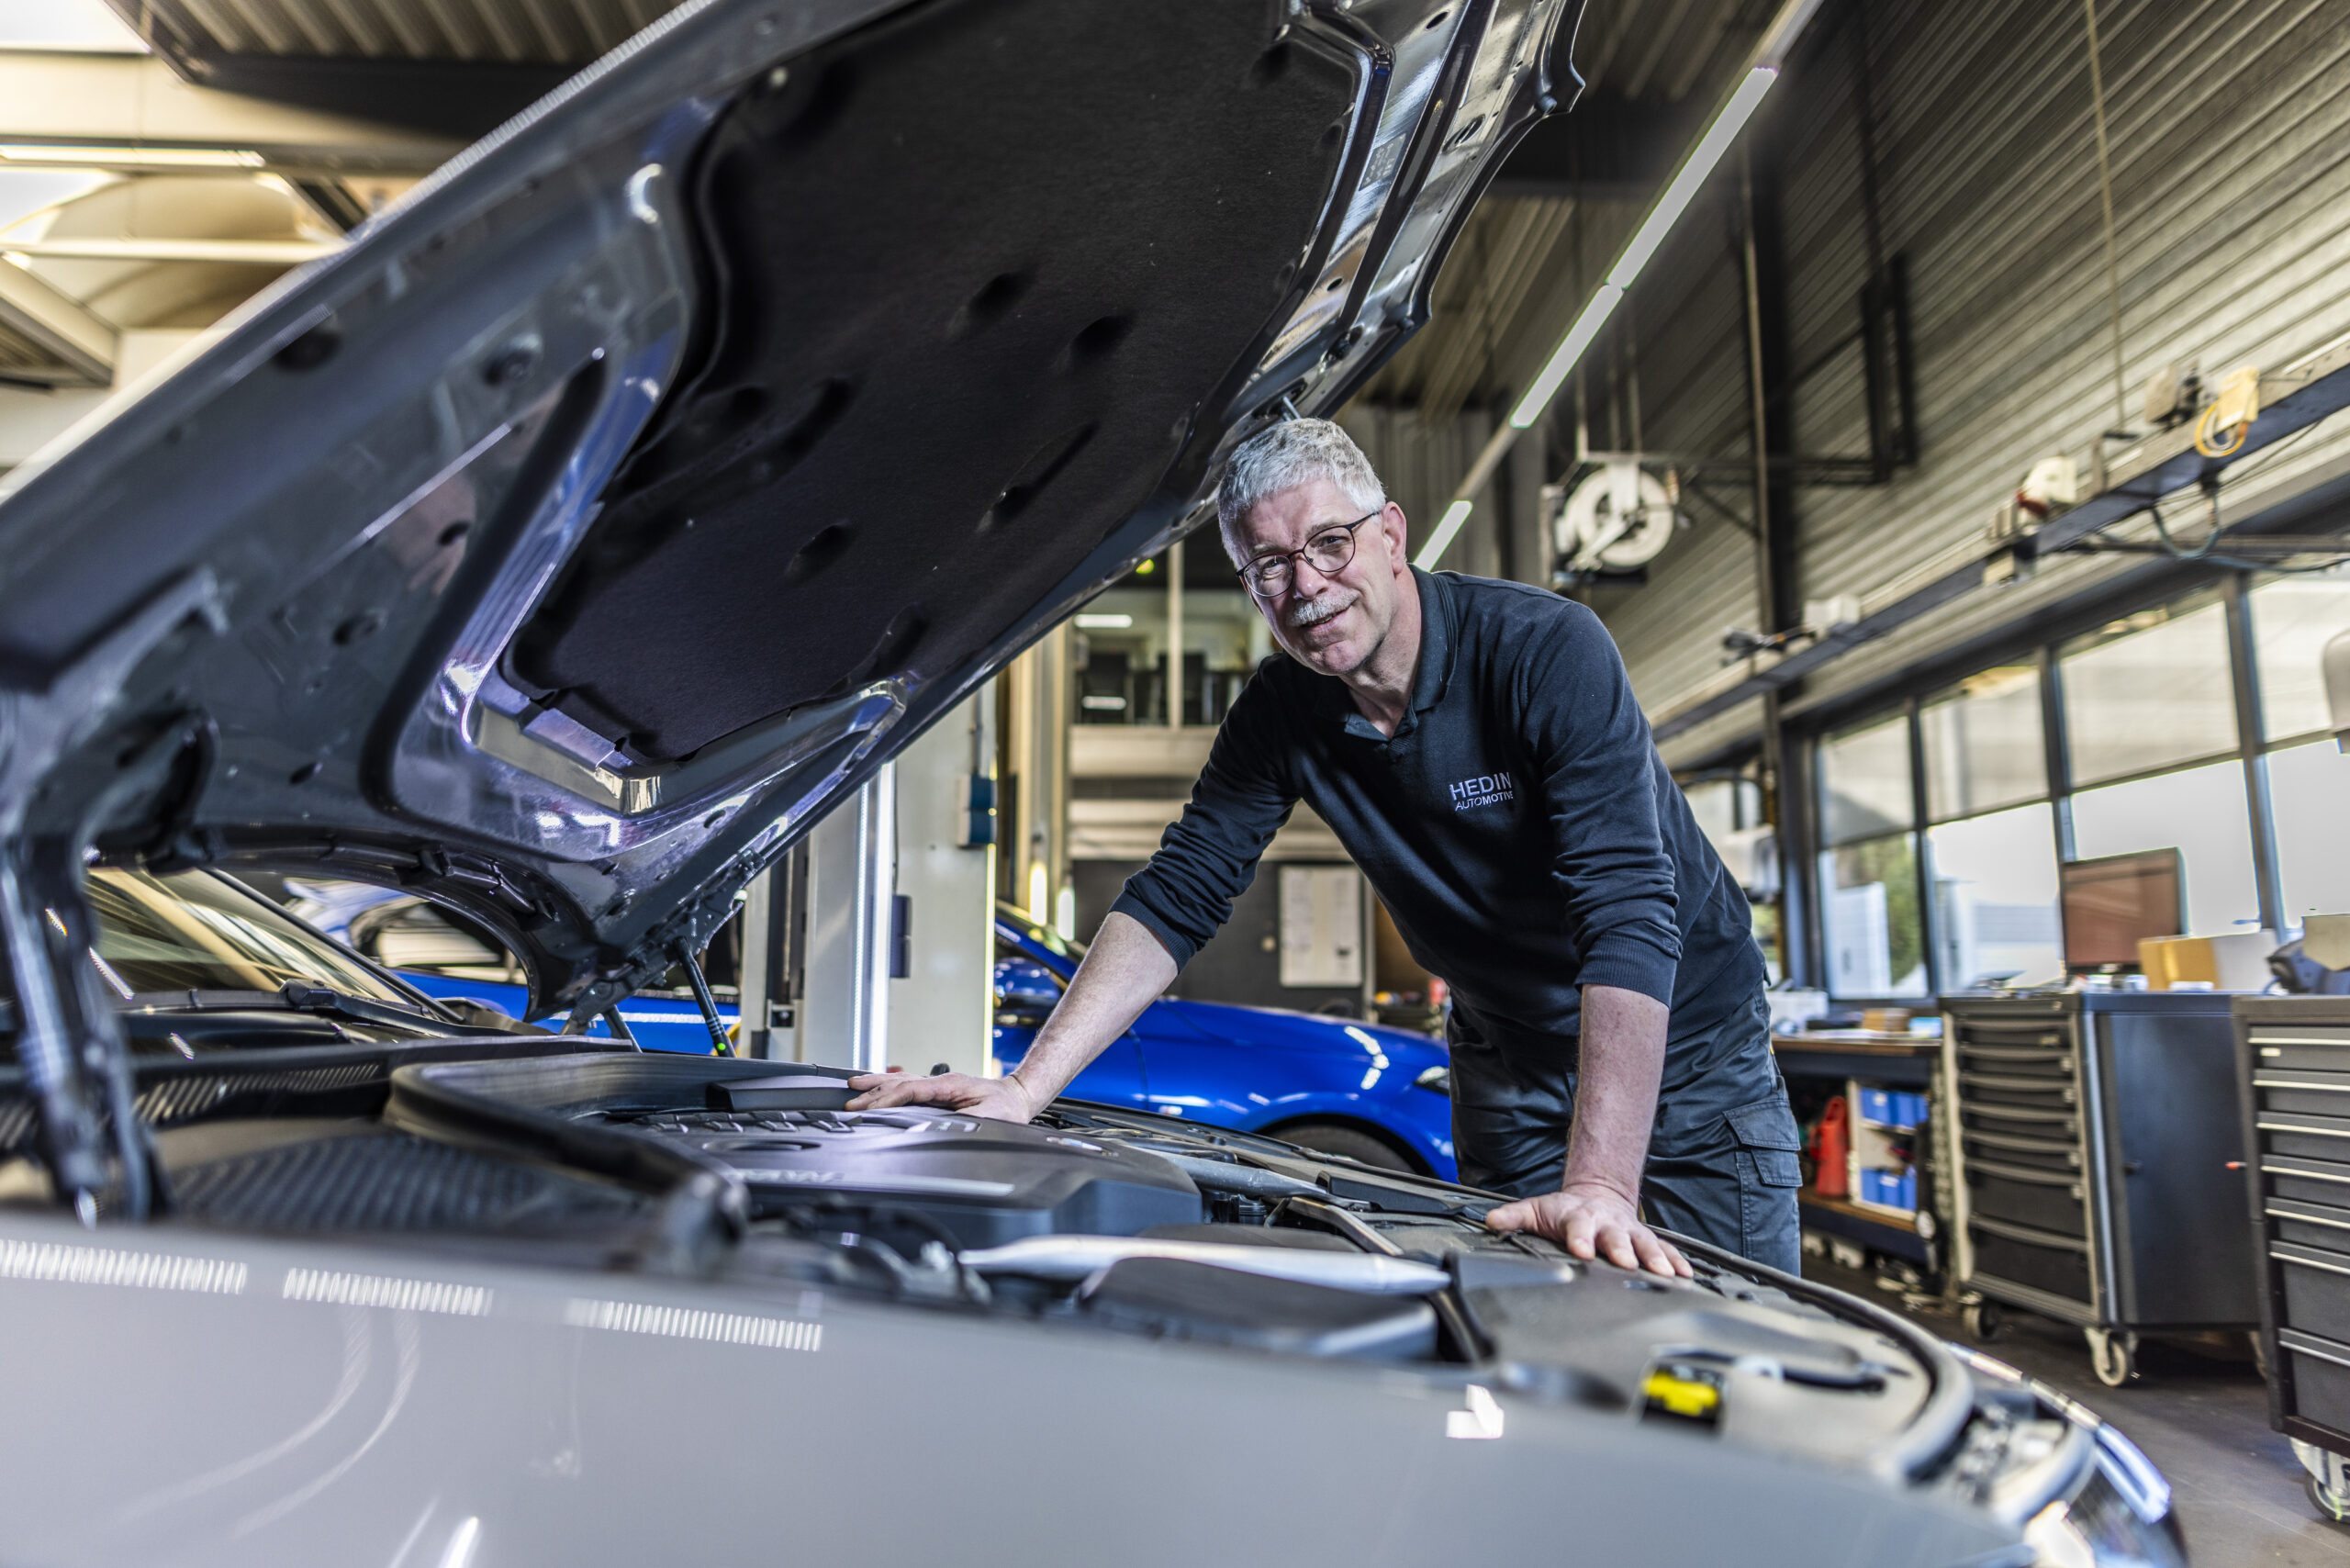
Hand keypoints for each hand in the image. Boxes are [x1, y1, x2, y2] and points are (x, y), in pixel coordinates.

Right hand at [843, 1069, 1039, 1121]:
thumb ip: (966, 1121)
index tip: (867, 1107)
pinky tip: (878, 1083)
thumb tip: (943, 1126)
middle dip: (872, 1091)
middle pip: (899, 1082)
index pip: (910, 1090)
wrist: (1017, 1096)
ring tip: (853, 1084)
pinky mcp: (938, 1090)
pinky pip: (907, 1083)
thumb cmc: (1007, 1107)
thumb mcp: (992, 1117)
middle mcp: (940, 1081)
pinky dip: (888, 1083)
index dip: (887, 1099)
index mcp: (948, 1086)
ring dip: (876, 1083)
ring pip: (900, 1080)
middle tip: (849, 1100)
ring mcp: (937, 1084)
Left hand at [1484, 1182, 1690, 1277]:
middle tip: (1628, 1264)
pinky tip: (1686, 1274)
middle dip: (1622, 1250)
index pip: (1578, 1228)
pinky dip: (1676, 1261)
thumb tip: (1490, 1221)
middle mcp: (1607, 1225)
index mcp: (1579, 1218)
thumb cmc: (1564, 1211)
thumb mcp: (1536, 1210)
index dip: (1580, 1239)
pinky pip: (1665, 1249)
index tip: (1582, 1250)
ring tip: (1666, 1274)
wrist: (1597, 1195)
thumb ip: (1514, 1217)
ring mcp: (1629, 1232)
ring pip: (1645, 1244)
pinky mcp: (1645, 1240)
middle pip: (1616, 1237)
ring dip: (1655, 1258)